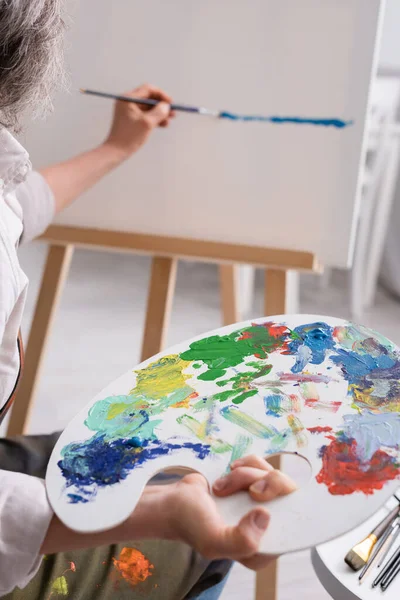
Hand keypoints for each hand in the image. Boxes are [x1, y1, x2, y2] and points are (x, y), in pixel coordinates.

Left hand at [103, 83, 173, 158]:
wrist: (116, 151)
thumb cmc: (129, 137)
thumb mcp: (147, 123)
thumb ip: (158, 112)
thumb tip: (166, 105)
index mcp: (128, 98)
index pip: (148, 90)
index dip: (161, 95)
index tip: (171, 103)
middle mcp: (128, 102)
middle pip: (149, 98)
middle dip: (161, 105)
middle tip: (173, 112)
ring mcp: (129, 111)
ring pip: (148, 108)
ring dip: (160, 113)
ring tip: (170, 120)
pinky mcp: (131, 120)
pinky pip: (145, 115)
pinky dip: (154, 119)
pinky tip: (163, 124)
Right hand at [138, 455, 296, 570]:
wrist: (172, 500)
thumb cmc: (190, 523)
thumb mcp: (213, 541)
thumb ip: (242, 540)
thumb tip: (266, 515)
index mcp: (260, 549)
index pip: (294, 530)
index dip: (288, 507)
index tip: (262, 497)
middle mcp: (264, 527)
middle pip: (288, 495)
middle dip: (266, 483)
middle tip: (248, 488)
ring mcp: (259, 503)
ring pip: (272, 475)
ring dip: (248, 474)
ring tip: (225, 485)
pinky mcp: (252, 482)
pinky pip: (261, 465)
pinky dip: (246, 464)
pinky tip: (229, 473)